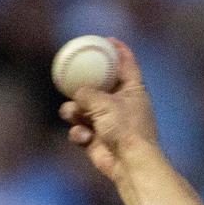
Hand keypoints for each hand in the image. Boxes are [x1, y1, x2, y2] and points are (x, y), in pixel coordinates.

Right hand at [59, 39, 158, 181]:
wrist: (130, 165)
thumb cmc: (125, 129)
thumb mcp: (104, 102)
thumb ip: (87, 92)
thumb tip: (77, 94)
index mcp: (132, 90)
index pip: (126, 64)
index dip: (117, 50)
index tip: (106, 40)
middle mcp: (121, 105)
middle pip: (99, 86)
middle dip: (83, 85)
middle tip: (71, 80)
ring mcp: (109, 124)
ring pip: (83, 109)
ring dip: (74, 111)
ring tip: (72, 114)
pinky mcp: (98, 142)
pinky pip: (80, 131)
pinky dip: (79, 133)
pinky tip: (84, 137)